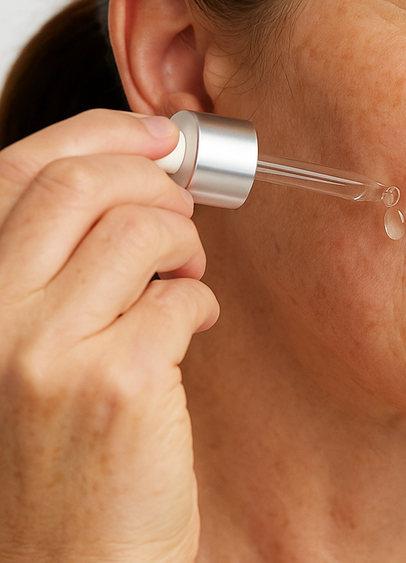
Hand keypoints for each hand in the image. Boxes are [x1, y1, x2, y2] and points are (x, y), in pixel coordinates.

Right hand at [0, 110, 218, 562]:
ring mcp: (45, 350)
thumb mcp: (29, 347)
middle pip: (82, 183)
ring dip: (184, 245)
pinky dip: (200, 301)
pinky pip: (181, 297)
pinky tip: (190, 329)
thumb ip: (61, 270)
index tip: (157, 134)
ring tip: (184, 279)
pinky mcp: (114, 383)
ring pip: (141, 231)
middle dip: (152, 180)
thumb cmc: (57, 455)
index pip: (21, 171)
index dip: (100, 134)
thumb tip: (133, 184)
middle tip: (181, 213)